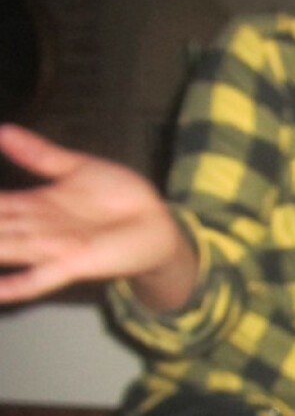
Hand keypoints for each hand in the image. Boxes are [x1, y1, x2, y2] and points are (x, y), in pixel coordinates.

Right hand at [0, 124, 195, 306]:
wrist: (157, 223)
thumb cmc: (119, 199)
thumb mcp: (74, 168)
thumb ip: (37, 153)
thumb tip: (2, 130)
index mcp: (31, 207)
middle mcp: (34, 230)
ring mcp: (52, 248)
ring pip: (4, 250)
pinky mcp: (76, 262)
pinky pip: (41, 277)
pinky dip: (18, 285)